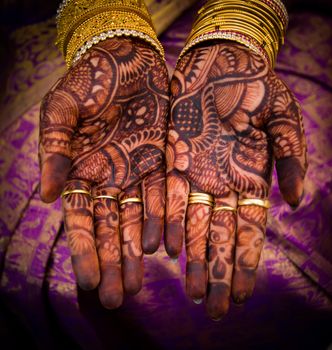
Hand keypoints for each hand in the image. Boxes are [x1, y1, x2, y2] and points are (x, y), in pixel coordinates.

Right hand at [39, 38, 168, 307]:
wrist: (125, 57)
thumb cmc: (89, 79)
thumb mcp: (63, 108)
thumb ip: (55, 150)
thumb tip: (49, 195)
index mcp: (81, 170)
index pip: (81, 219)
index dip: (85, 250)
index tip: (91, 281)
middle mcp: (110, 178)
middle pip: (110, 228)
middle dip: (113, 262)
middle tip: (120, 298)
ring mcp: (138, 172)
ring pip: (137, 220)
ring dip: (137, 251)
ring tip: (140, 283)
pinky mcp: (163, 161)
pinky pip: (165, 196)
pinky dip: (165, 221)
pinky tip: (166, 247)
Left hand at [165, 42, 306, 319]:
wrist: (224, 62)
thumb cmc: (258, 87)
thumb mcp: (284, 120)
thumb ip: (292, 159)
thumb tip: (297, 201)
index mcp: (251, 179)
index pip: (249, 231)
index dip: (245, 262)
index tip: (241, 294)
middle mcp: (222, 184)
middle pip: (219, 236)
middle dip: (216, 272)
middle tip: (211, 308)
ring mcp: (197, 174)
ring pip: (193, 224)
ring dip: (192, 257)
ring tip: (189, 290)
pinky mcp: (173, 159)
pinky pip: (169, 196)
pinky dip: (169, 222)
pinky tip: (168, 250)